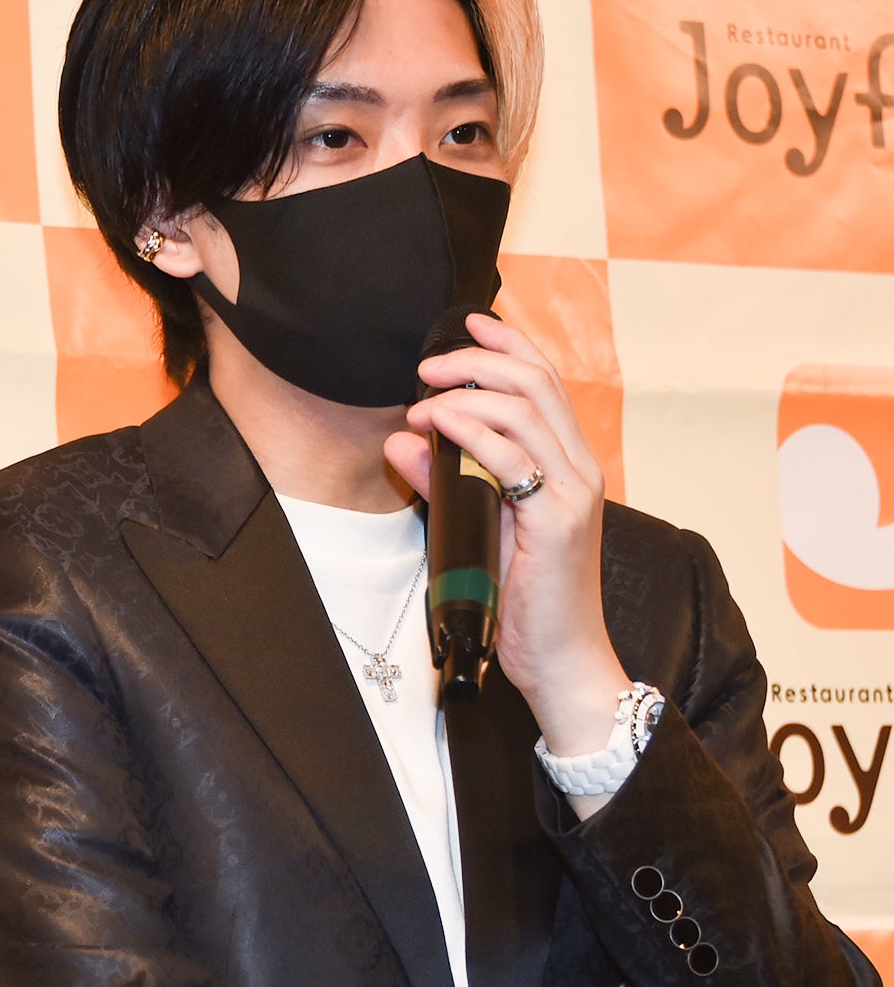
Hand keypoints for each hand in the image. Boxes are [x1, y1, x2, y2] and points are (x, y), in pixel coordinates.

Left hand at [384, 313, 629, 759]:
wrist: (564, 662)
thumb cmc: (526, 605)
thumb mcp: (481, 530)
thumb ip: (447, 483)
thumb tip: (404, 441)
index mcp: (571, 466)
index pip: (547, 384)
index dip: (509, 345)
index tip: (469, 324)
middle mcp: (581, 470)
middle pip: (537, 383)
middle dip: (478, 360)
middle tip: (428, 365)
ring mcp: (574, 493)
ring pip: (524, 410)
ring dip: (465, 394)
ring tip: (424, 400)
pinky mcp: (558, 520)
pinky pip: (512, 457)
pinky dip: (470, 432)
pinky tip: (437, 427)